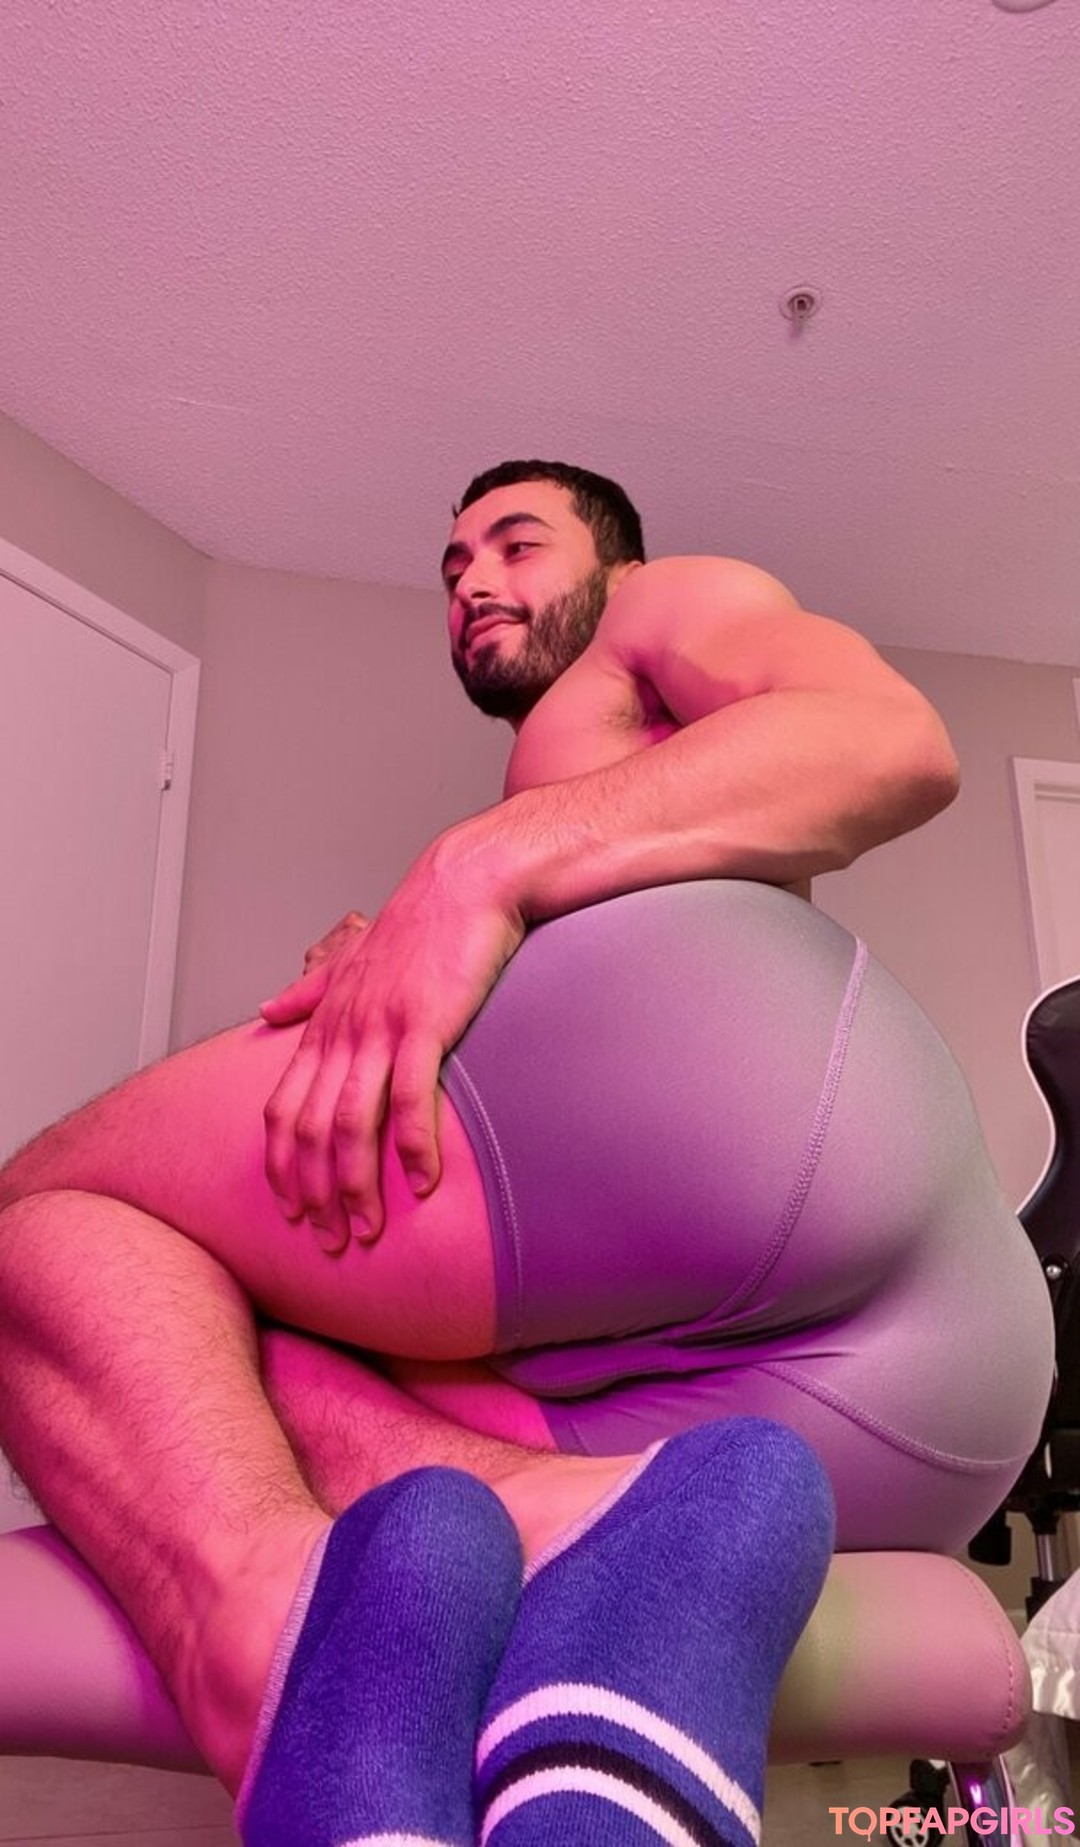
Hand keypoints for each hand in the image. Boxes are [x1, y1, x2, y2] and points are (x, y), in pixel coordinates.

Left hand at [260, 839, 524, 1251]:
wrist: (465, 882)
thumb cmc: (418, 924)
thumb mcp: (350, 959)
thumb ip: (308, 991)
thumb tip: (266, 1009)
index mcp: (326, 1023)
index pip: (284, 1109)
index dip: (282, 1166)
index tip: (292, 1210)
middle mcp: (343, 1031)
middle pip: (310, 1130)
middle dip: (315, 1194)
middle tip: (330, 1241)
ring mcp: (381, 1029)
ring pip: (351, 1123)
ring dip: (356, 1185)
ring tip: (369, 1228)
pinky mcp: (425, 1024)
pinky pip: (411, 1098)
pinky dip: (413, 1146)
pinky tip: (422, 1182)